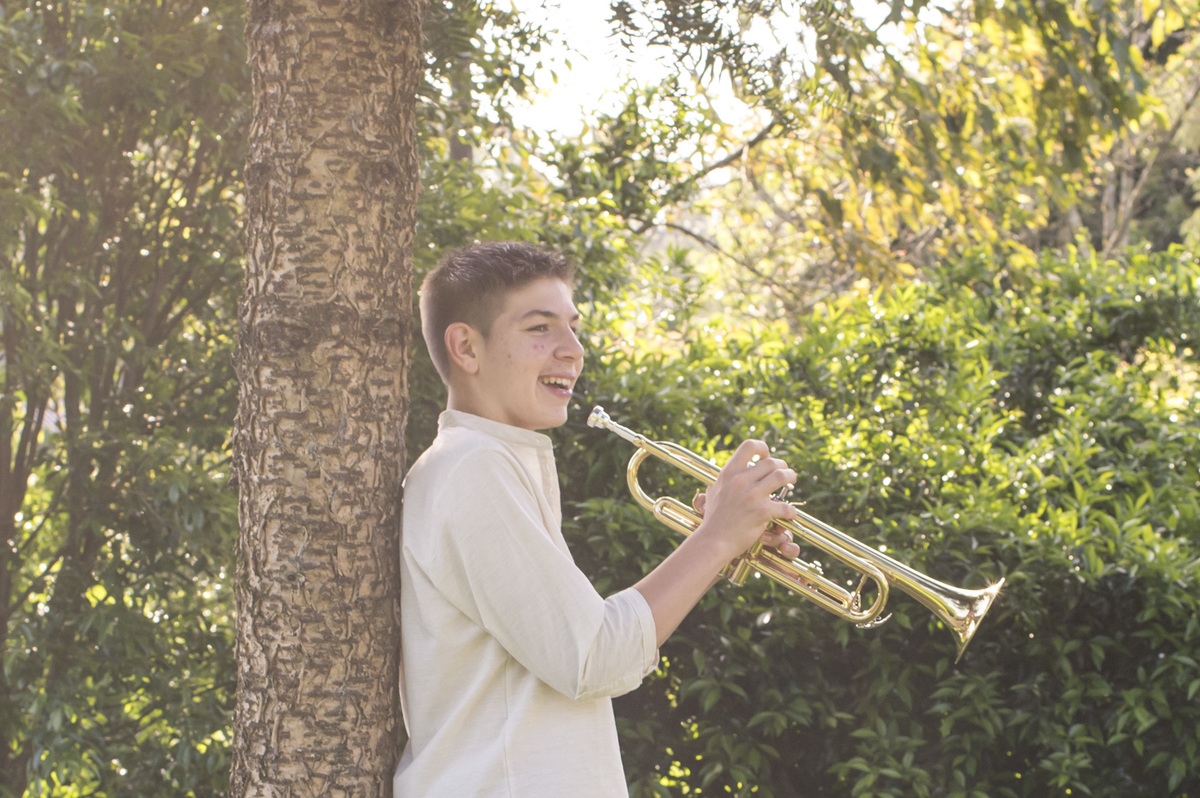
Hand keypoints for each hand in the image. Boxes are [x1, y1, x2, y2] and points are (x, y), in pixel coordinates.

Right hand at [691, 440, 799, 560]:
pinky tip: (788, 513)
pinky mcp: (762, 512)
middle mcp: (741, 480)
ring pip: (782, 476)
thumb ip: (722, 481)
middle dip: (783, 466)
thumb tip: (726, 473)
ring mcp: (752, 495)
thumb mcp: (713, 493)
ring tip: (791, 482)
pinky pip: (786, 506)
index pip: (749, 446)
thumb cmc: (713, 519)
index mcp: (729, 473)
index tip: (765, 457)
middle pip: (771, 462)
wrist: (713, 541)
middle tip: (785, 473)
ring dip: (791, 478)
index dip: (762, 448)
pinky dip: (791, 510)